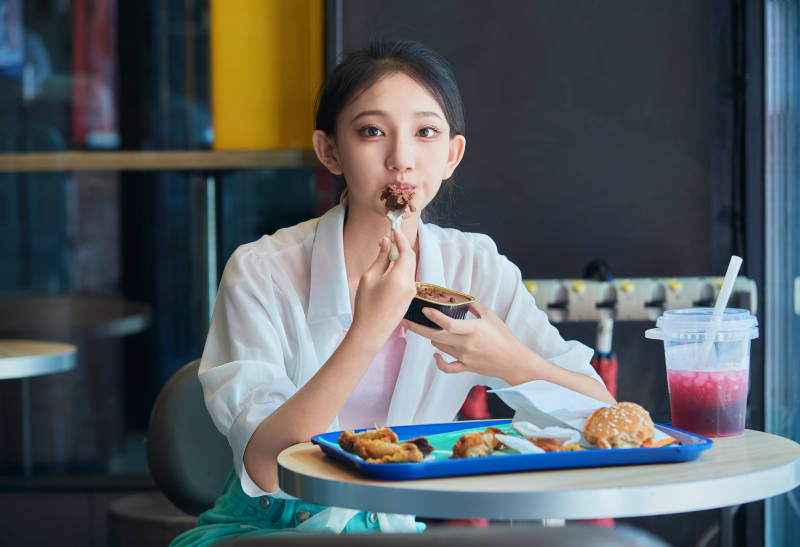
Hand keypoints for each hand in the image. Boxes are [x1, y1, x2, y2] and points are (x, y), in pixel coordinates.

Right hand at [350, 228, 416, 343]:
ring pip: (410, 268)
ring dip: (402, 257)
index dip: (401, 238)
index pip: (406, 251)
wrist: (371, 331)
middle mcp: (410, 284)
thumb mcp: (370, 277)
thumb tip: (386, 241)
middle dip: (402, 246)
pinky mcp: (409, 298)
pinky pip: (408, 277)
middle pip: (410, 258)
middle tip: (391, 237)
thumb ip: (381, 258)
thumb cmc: (366, 304)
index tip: (395, 229)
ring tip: (389, 251)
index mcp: (400, 278)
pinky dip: (402, 268)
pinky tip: (391, 268)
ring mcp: (412, 292)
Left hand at [403, 301, 539, 384]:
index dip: (435, 316)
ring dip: (432, 337)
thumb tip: (460, 300)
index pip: (450, 324)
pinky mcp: (465, 367)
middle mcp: (466, 344)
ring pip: (439, 346)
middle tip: (404, 320)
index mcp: (473, 330)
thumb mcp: (491, 316)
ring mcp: (464, 357)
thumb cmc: (504, 337)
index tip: (423, 309)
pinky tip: (435, 355)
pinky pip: (447, 367)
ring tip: (429, 328)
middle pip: (435, 336)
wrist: (514, 362)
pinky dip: (439, 361)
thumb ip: (474, 306)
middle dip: (418, 328)